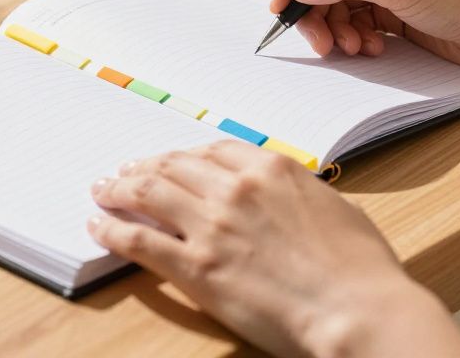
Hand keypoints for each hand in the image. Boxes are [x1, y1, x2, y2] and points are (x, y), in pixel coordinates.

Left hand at [88, 142, 459, 356]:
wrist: (358, 309)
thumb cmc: (360, 269)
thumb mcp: (334, 208)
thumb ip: (297, 195)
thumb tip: (286, 197)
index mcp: (272, 169)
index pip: (212, 150)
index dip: (183, 155)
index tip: (170, 160)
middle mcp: (235, 188)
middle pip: (174, 165)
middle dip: (144, 166)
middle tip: (125, 172)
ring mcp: (212, 225)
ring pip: (149, 191)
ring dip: (119, 188)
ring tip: (103, 191)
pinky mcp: (196, 266)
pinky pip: (139, 239)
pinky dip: (113, 228)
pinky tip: (99, 225)